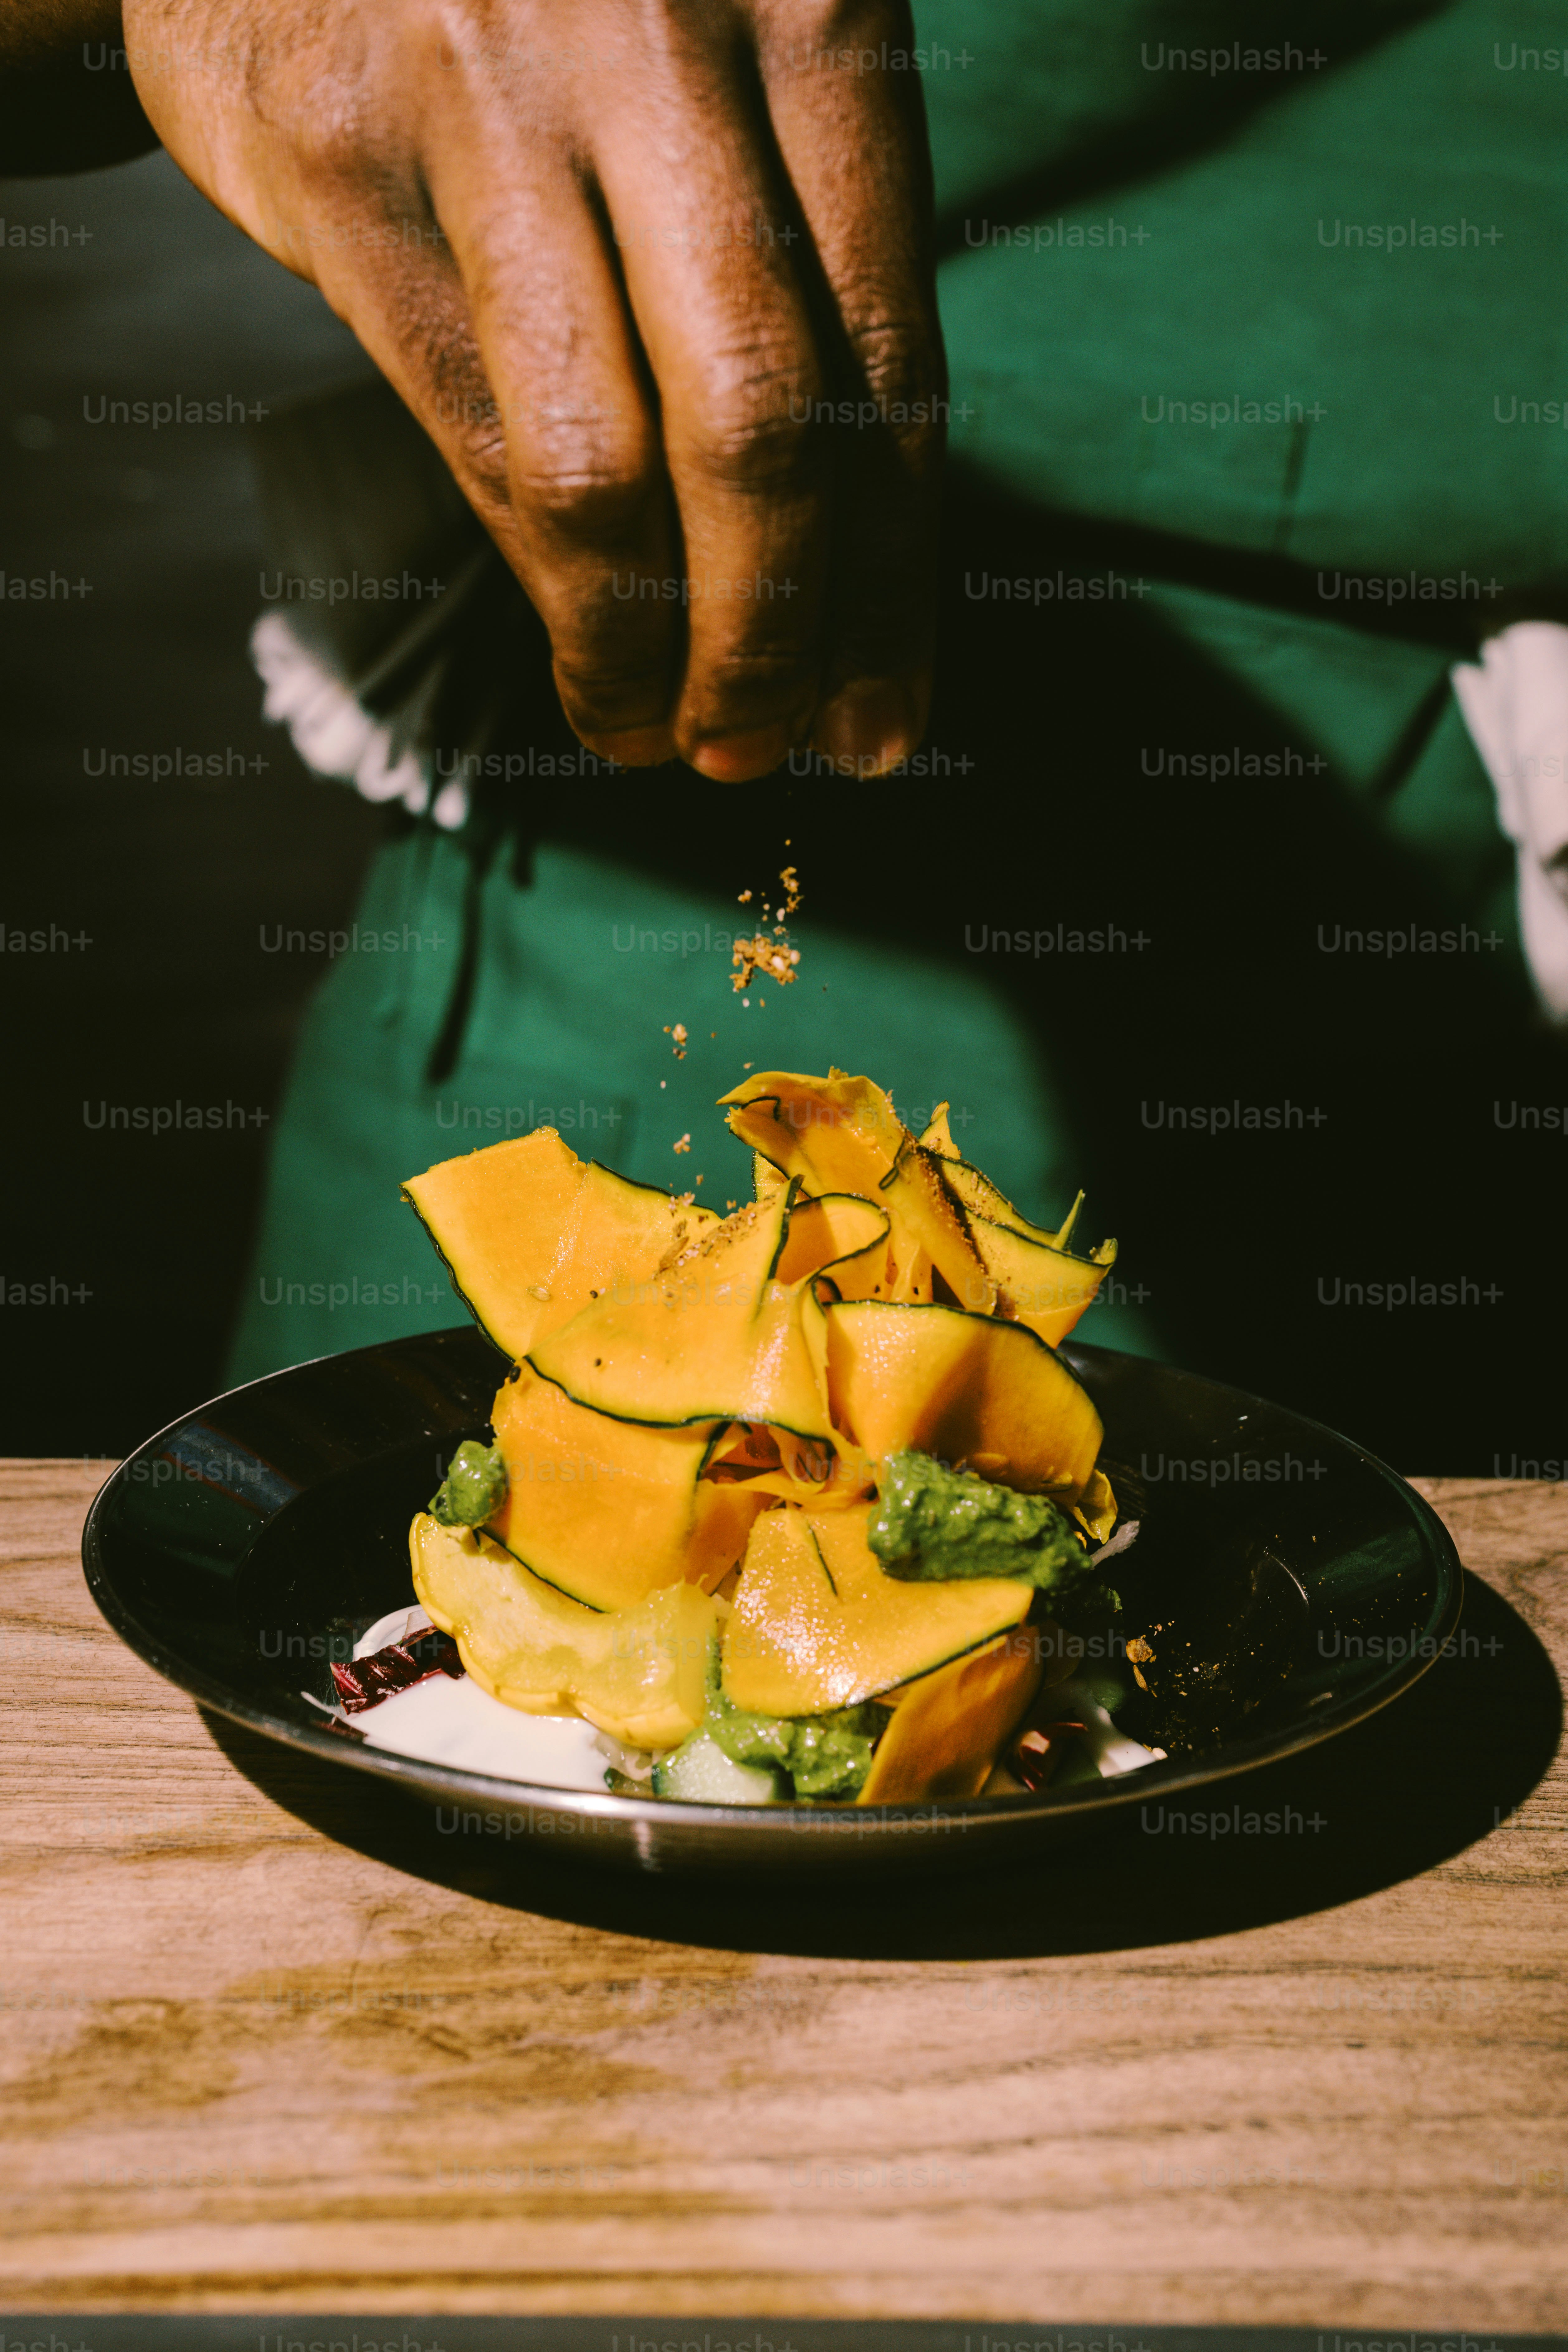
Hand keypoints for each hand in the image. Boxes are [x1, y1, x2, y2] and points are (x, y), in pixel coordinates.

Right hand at [124, 0, 947, 778]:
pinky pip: (473, 431)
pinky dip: (543, 580)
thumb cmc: (574, 9)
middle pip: (762, 427)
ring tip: (662, 737)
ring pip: (603, 461)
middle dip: (773, 637)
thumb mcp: (731, 86)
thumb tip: (849, 585)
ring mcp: (492, 95)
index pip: (886, 363)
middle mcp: (664, 39)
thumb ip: (800, 282)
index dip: (891, 581)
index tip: (883, 716)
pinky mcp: (348, 163)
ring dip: (641, 645)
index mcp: (812, 7)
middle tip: (762, 750)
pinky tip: (585, 654)